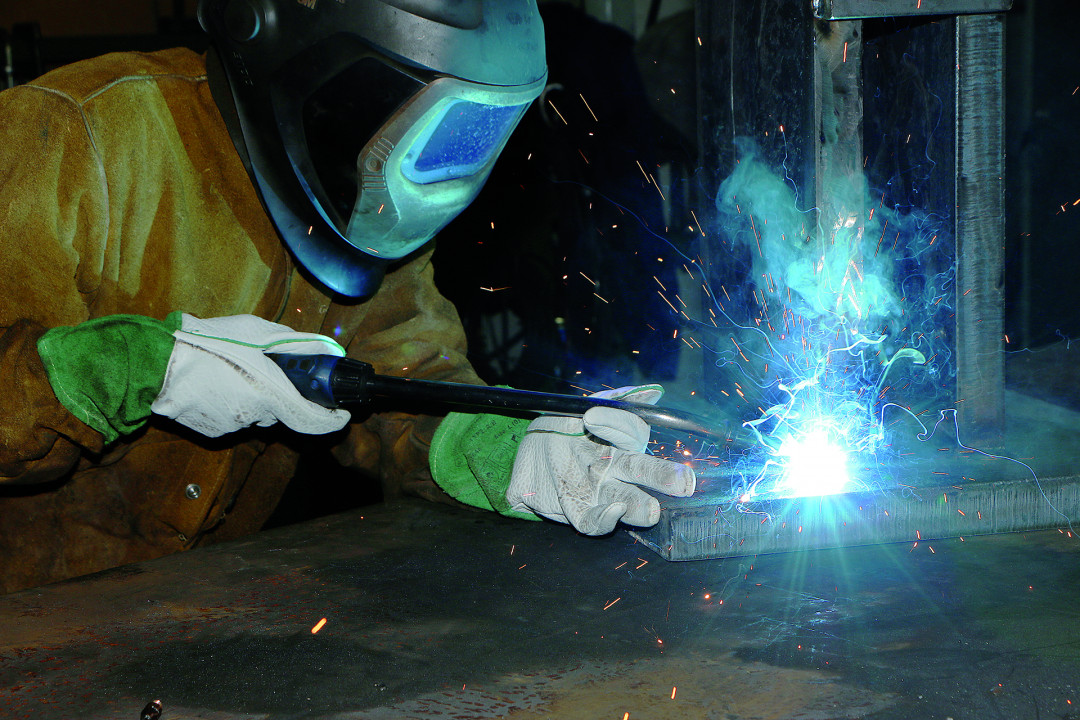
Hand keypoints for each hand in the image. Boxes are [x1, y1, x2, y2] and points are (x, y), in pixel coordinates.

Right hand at [150, 314, 350, 436]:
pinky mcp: (212, 432)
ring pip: (258, 414)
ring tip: (237, 369)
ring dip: (258, 395)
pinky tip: (220, 382)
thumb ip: (294, 343)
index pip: (311, 418)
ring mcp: (231, 427)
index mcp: (268, 394)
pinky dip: (236, 402)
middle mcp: (253, 417)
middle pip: (282, 411)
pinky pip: (235, 417)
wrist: (156, 363)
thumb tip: (324, 350)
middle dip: (286, 394)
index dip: (331, 419)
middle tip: (276, 371)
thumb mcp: (256, 332)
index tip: (342, 414)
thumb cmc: (206, 343)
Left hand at [506, 385, 695, 534]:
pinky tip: (612, 512)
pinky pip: (593, 521)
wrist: (526, 454)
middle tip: (682, 482)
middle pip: (642, 471)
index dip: (617, 424)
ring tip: (651, 511)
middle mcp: (614, 467)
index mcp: (619, 440)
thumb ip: (614, 402)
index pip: (630, 431)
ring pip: (626, 501)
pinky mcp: (578, 511)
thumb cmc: (560, 427)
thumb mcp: (578, 409)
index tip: (590, 417)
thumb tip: (653, 392)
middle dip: (662, 476)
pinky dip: (605, 520)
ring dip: (639, 506)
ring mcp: (599, 491)